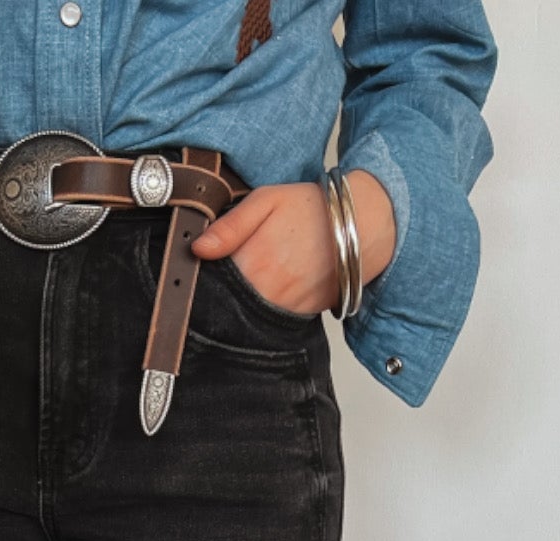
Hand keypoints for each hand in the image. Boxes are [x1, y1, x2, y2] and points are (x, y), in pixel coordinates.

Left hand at [189, 170, 396, 315]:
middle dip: (219, 296)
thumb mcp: (266, 201)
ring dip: (240, 306)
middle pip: (227, 306)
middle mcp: (268, 293)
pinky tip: (267, 291)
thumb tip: (197, 249)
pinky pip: (271, 320)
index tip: (196, 272)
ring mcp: (285, 310)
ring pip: (248, 317)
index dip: (201, 279)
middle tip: (221, 279)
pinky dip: (264, 310)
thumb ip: (229, 227)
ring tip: (247, 282)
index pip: (211, 284)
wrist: (363, 225)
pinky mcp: (301, 317)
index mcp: (253, 263)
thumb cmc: (312, 208)